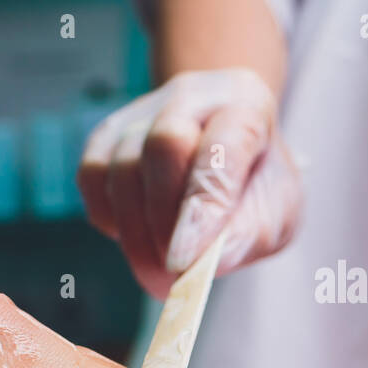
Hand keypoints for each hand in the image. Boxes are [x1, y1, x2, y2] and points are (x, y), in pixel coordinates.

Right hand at [77, 68, 302, 297]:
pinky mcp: (109, 133)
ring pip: (122, 162)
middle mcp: (195, 95)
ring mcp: (145, 109)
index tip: (183, 261)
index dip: (201, 205)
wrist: (234, 159)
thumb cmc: (258, 190)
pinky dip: (109, 216)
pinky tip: (137, 237)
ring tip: (159, 271)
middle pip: (165, 143)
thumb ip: (244, 237)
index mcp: (248, 104)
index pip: (223, 147)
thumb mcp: (275, 217)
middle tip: (174, 272)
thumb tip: (194, 265)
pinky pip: (92, 175)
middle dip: (164, 218)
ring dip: (135, 229)